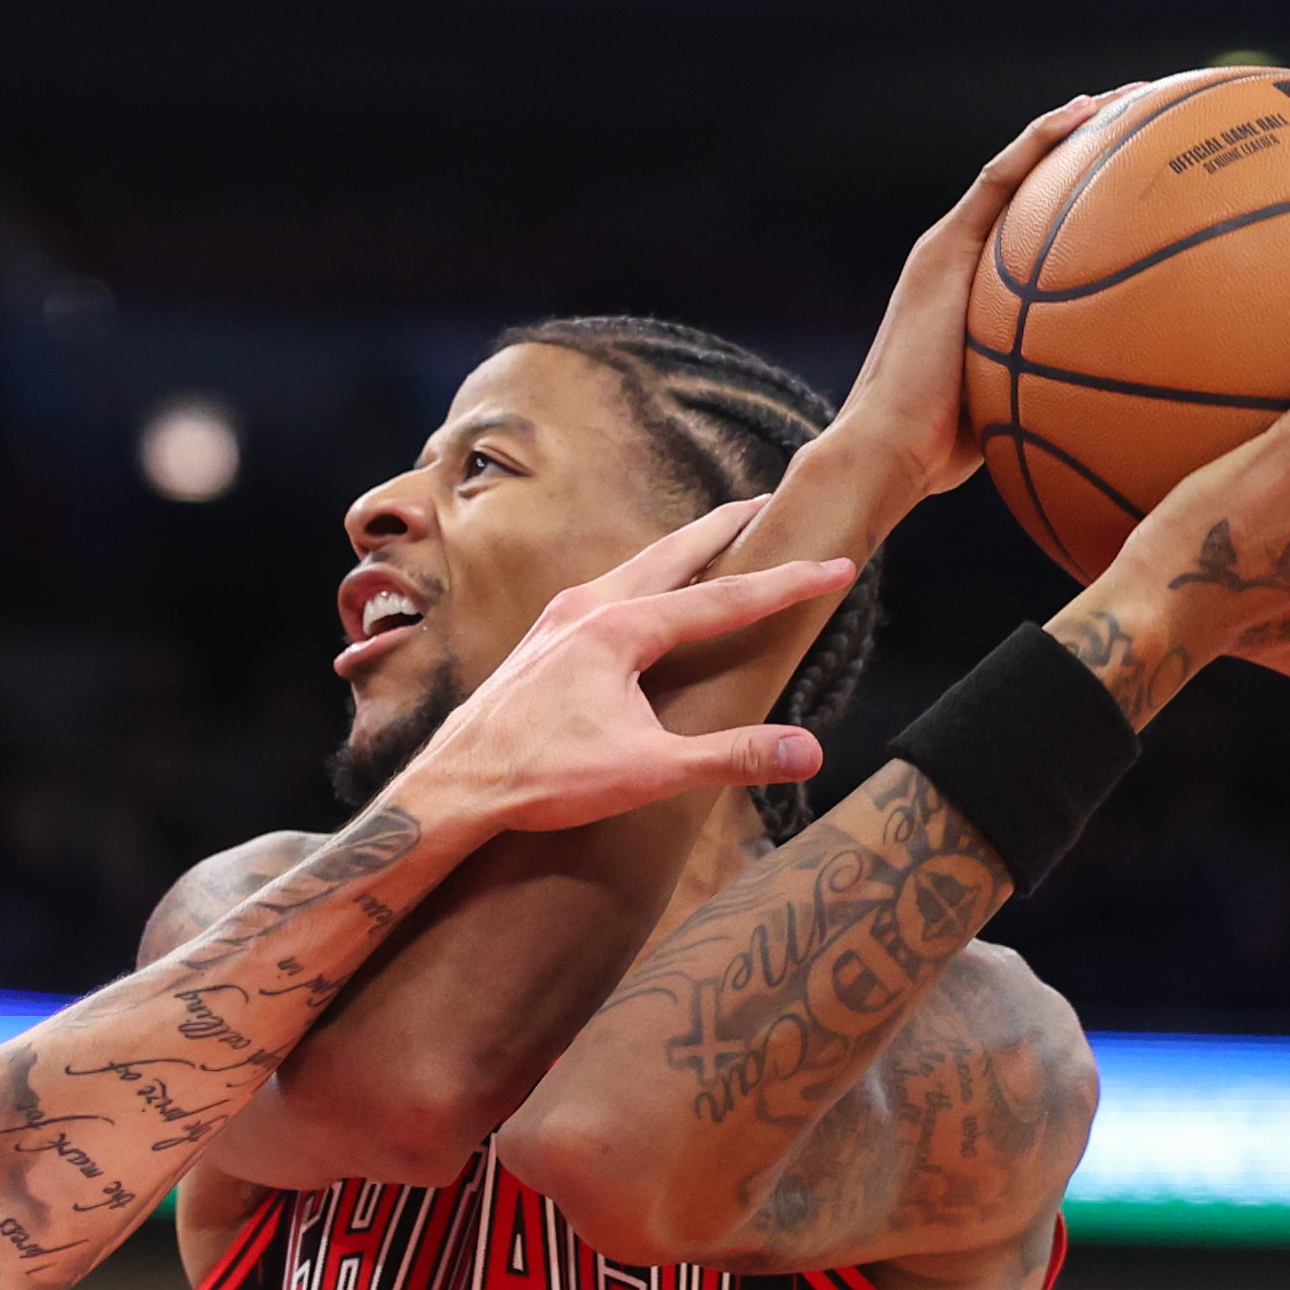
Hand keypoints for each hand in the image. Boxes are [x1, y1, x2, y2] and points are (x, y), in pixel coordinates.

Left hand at [399, 507, 843, 839]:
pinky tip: (642, 596)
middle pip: (674, 554)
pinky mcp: (539, 641)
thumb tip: (810, 753)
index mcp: (620, 628)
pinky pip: (605, 591)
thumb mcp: (648, 773)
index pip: (725, 598)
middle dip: (726, 529)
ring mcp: (557, 620)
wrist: (452, 787)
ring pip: (635, 568)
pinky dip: (642, 579)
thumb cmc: (541, 779)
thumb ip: (731, 757)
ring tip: (714, 540)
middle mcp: (587, 607)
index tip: (837, 564)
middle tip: (767, 501)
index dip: (787, 582)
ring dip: (681, 551)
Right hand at [835, 91, 1108, 495]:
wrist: (889, 447)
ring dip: (1074, 125)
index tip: (1139, 175)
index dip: (1081, 194)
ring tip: (1132, 98)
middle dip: (1088, 147)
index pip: (1032, 228)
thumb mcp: (1017, 407)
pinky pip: (1002, 177)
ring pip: (1018, 168)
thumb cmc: (945, 449)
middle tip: (1147, 119)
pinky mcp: (944, 246)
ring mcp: (948, 248)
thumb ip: (1053, 385)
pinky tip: (1090, 112)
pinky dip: (1044, 139)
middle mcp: (958, 258)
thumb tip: (1115, 406)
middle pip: (1029, 186)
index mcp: (973, 291)